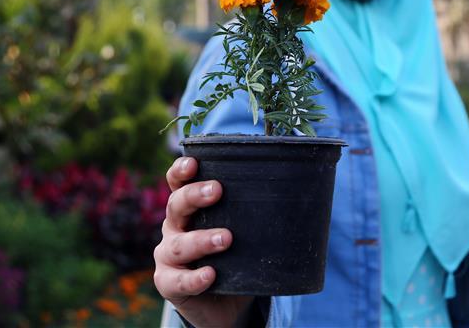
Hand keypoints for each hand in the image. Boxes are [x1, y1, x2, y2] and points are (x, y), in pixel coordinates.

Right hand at [154, 157, 252, 326]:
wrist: (222, 305)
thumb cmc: (233, 258)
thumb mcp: (242, 232)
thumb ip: (255, 215)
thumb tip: (300, 195)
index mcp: (188, 209)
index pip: (178, 183)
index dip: (181, 171)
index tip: (194, 163)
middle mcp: (174, 227)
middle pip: (176, 206)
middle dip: (194, 195)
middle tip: (217, 190)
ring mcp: (167, 256)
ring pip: (178, 244)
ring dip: (201, 239)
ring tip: (226, 239)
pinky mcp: (168, 283)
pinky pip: (178, 281)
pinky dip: (195, 278)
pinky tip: (210, 275)